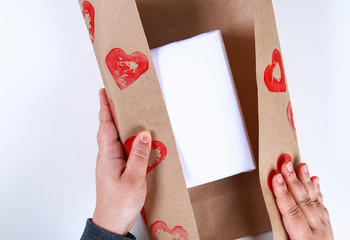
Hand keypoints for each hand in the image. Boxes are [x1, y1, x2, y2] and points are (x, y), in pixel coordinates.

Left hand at [92, 88, 150, 235]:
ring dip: (119, 124)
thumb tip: (143, 134)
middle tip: (117, 96)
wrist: (112, 222)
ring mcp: (110, 162)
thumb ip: (139, 155)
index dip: (105, 108)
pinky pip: (120, 147)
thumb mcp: (134, 178)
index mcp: (108, 156)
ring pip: (114, 137)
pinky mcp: (116, 168)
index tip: (104, 92)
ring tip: (128, 112)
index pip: (106, 125)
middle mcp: (107, 156)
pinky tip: (135, 139)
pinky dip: (126, 138)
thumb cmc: (119, 203)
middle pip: (108, 128)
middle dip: (111, 111)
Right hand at [272, 161, 333, 239]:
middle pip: (303, 201)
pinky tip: (314, 181)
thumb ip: (281, 232)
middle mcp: (317, 233)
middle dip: (292, 181)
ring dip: (306, 181)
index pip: (291, 212)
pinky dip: (317, 192)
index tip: (276, 178)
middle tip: (285, 164)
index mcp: (304, 239)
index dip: (282, 193)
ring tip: (301, 166)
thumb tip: (267, 220)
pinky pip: (322, 206)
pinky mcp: (328, 227)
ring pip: (314, 201)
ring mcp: (324, 229)